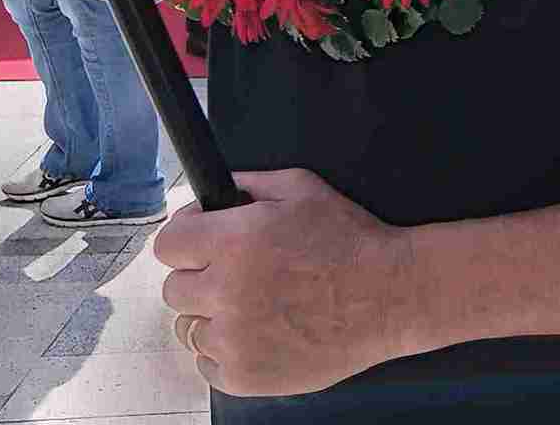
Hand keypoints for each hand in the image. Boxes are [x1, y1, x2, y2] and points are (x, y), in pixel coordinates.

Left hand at [155, 168, 414, 396]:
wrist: (391, 295)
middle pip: (175, 289)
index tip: (203, 240)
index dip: (187, 237)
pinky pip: (208, 363)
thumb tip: (213, 191)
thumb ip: (250, 184)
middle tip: (240, 274)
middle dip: (202, 277)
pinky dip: (229, 351)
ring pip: (190, 328)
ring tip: (256, 306)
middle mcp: (226, 291)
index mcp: (235, 241)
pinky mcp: (244, 375)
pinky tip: (262, 333)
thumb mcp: (303, 189)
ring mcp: (233, 339)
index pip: (168, 244)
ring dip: (214, 316)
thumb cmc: (352, 241)